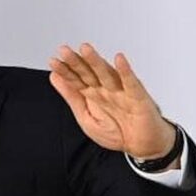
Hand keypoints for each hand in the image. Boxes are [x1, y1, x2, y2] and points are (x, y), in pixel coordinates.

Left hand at [48, 43, 177, 161]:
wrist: (142, 145)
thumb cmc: (117, 131)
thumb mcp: (86, 118)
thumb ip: (71, 97)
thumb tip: (54, 77)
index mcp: (92, 94)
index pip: (75, 79)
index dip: (64, 71)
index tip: (53, 62)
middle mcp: (105, 89)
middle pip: (88, 73)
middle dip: (76, 62)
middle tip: (64, 51)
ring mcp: (121, 92)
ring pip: (106, 74)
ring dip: (96, 61)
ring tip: (85, 50)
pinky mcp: (137, 97)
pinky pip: (131, 83)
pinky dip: (125, 71)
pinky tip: (119, 60)